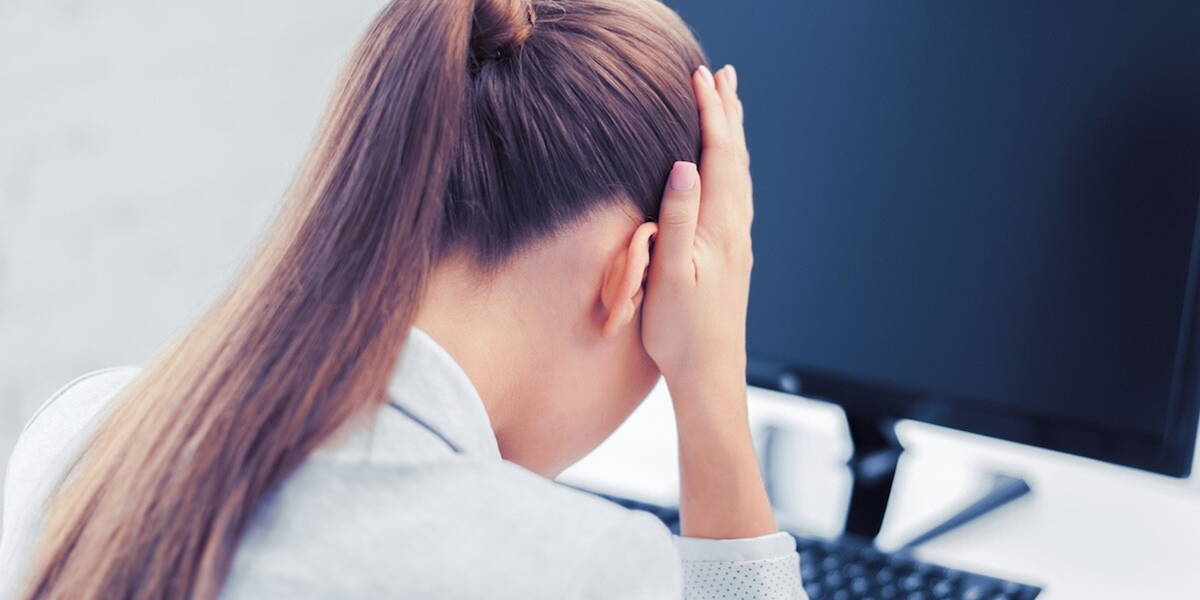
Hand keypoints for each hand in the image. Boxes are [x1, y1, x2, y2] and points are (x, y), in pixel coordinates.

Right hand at [641, 64, 774, 539]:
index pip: (717, 157)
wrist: (710, 376)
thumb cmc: (681, 332)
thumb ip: (678, 218)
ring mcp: (738, 245)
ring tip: (729, 112)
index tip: (700, 77)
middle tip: (724, 77)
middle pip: (736, 160)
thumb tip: (685, 165)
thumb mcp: (669, 275)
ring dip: (733, 139)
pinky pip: (737, 197)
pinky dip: (733, 169)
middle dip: (728, 115)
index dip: (710, 114)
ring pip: (739, 177)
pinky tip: (729, 176)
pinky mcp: (733, 259)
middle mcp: (735, 230)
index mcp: (719, 228)